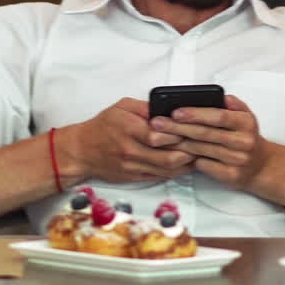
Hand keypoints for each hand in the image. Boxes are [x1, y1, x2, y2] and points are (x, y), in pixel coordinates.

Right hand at [62, 98, 194, 183]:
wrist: (82, 151)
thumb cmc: (102, 127)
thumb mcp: (121, 107)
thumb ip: (145, 107)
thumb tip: (167, 108)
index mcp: (129, 129)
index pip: (160, 134)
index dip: (179, 133)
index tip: (193, 128)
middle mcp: (131, 150)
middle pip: (168, 156)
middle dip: (188, 150)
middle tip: (202, 144)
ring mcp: (133, 166)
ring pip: (167, 169)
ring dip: (186, 163)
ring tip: (199, 154)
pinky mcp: (134, 177)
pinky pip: (160, 177)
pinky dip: (175, 171)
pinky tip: (185, 164)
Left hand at [151, 95, 274, 190]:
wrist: (261, 166)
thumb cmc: (246, 137)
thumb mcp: (246, 117)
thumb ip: (233, 104)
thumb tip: (221, 96)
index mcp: (246, 123)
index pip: (218, 116)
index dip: (195, 114)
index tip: (175, 112)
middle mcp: (243, 141)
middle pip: (205, 133)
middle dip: (178, 127)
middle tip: (157, 123)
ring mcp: (237, 160)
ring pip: (201, 149)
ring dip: (177, 142)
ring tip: (159, 136)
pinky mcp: (230, 176)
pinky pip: (203, 165)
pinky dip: (187, 158)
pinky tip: (173, 152)